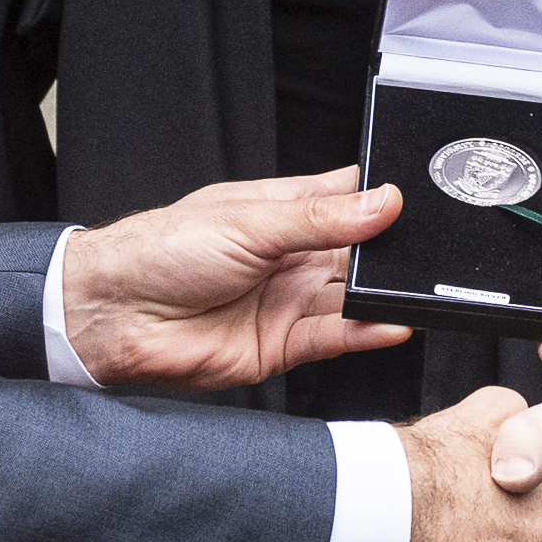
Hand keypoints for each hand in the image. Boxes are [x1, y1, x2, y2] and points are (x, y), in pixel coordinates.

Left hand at [60, 167, 413, 390]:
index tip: (420, 196)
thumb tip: (382, 201)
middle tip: (426, 250)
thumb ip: (319, 217)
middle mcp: (289, 258)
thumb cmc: (161, 252)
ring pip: (351, 298)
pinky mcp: (281, 346)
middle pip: (357, 254)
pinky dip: (365, 332)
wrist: (115, 315)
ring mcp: (288, 302)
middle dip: (390, 253)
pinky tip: (390, 323)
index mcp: (280, 213)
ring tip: (415, 290)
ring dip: (382, 296)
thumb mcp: (249, 220)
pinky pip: (334, 338)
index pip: (345, 200)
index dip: (381, 198)